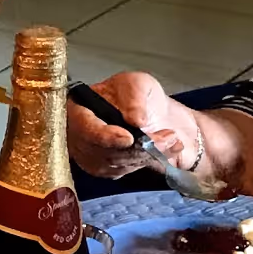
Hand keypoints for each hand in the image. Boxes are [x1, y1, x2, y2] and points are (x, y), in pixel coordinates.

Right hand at [66, 72, 202, 179]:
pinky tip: (166, 150)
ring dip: (149, 154)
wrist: (151, 111)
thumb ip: (135, 97)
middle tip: (167, 137)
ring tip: (172, 140)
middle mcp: (81, 137)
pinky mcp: (109, 170)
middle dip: (139, 147)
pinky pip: (127, 170)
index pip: (86, 129)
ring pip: (120, 164)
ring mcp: (93, 157)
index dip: (105, 137)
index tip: (128, 138)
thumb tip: (136, 120)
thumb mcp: (137, 83)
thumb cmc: (137, 95)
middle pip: (105, 152)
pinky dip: (149, 162)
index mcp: (80, 109)